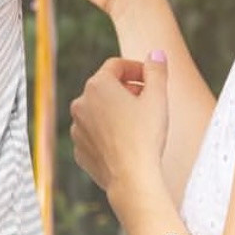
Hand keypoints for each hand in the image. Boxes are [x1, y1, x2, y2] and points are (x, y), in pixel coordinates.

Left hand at [70, 52, 169, 198]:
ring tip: (138, 123)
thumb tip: (156, 54)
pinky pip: (94, 133)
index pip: (117, 65)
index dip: (137, 68)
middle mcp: (80, 103)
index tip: (151, 79)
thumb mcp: (158, 97)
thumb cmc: (146, 136)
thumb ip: (157, 71)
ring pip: (98, 111)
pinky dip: (108, 132)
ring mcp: (77, 128)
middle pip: (105, 86)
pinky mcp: (79, 149)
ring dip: (116, 111)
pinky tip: (126, 142)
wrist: (133, 180)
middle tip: (148, 100)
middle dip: (127, 89)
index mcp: (97, 85)